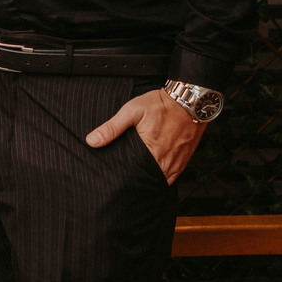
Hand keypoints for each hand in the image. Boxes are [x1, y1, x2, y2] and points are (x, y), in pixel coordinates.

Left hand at [85, 88, 204, 184]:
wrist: (189, 100)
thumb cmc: (160, 104)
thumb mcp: (131, 111)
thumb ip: (112, 127)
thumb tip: (92, 141)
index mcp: (151, 151)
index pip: (132, 175)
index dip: (123, 178)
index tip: (114, 178)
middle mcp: (165, 161)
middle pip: (146, 180)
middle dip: (135, 181)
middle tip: (123, 179)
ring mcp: (177, 162)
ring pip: (159, 181)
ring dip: (148, 180)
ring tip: (136, 178)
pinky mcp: (184, 160)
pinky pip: (171, 177)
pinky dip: (161, 177)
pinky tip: (152, 173)